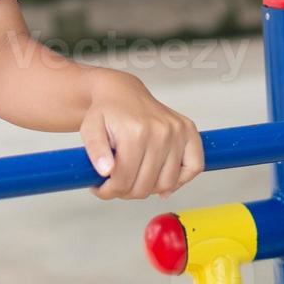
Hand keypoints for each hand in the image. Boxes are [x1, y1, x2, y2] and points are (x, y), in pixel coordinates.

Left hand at [79, 70, 203, 200]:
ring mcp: (177, 131)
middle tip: (116, 185)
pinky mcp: (189, 131)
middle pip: (146, 186)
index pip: (124, 180)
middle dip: (127, 192)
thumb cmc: (107, 111)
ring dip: (150, 189)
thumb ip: (95, 150)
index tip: (102, 188)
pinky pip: (194, 167)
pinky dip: (180, 180)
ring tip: (136, 180)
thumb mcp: (89, 128)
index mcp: (135, 131)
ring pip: (168, 182)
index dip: (110, 191)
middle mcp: (161, 131)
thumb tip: (106, 171)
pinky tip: (162, 181)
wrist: (122, 92)